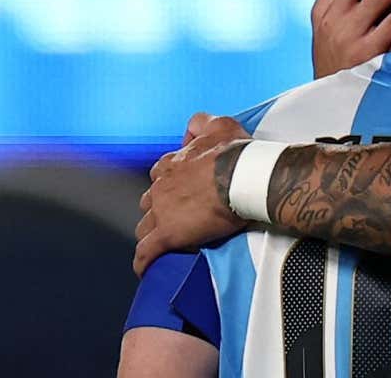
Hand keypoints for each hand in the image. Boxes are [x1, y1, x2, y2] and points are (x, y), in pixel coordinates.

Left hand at [134, 113, 249, 275]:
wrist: (245, 177)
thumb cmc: (236, 153)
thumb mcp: (220, 125)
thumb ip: (201, 122)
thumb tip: (191, 126)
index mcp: (172, 164)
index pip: (160, 176)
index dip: (171, 185)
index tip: (185, 192)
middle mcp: (161, 186)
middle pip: (150, 202)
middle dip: (160, 209)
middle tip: (180, 217)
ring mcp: (161, 211)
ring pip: (145, 227)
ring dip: (152, 233)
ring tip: (166, 242)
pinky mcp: (167, 235)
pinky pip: (146, 252)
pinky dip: (144, 261)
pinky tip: (146, 269)